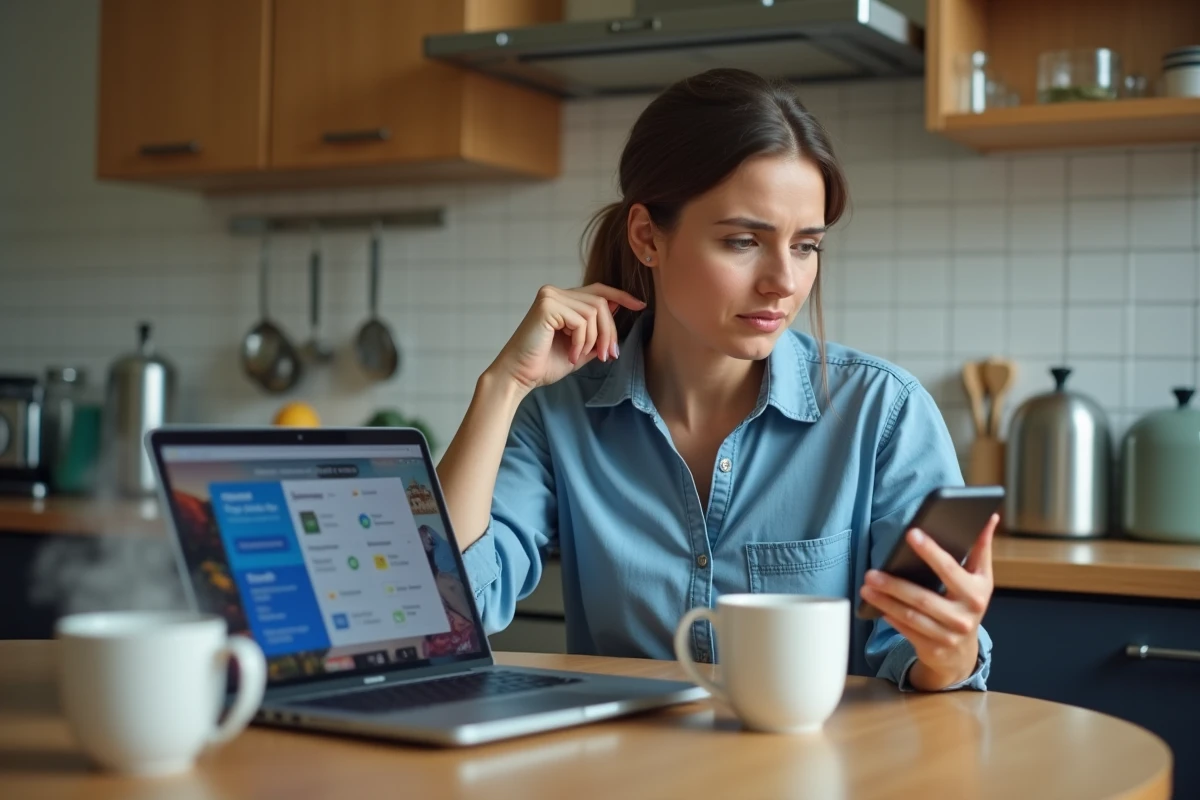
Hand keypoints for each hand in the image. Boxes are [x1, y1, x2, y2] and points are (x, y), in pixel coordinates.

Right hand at [488, 283, 645, 392]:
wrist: (519, 376)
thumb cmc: (544, 364)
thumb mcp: (580, 347)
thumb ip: (596, 329)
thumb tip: (618, 308)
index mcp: (562, 299)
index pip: (598, 290)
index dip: (621, 296)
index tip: (641, 305)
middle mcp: (555, 292)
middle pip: (601, 303)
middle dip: (609, 332)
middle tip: (607, 356)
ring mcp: (550, 296)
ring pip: (594, 312)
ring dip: (593, 340)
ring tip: (579, 357)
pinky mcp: (547, 305)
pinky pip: (581, 321)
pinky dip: (580, 342)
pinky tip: (570, 355)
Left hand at [859, 513, 998, 690]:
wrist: (963, 652)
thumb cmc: (968, 604)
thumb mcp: (980, 578)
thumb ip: (982, 548)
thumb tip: (990, 516)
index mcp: (977, 593)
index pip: (950, 569)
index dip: (931, 551)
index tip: (912, 534)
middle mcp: (965, 616)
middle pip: (923, 598)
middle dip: (894, 584)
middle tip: (871, 572)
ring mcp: (948, 636)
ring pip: (911, 616)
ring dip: (885, 601)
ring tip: (867, 587)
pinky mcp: (932, 649)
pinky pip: (906, 631)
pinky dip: (890, 617)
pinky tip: (877, 606)